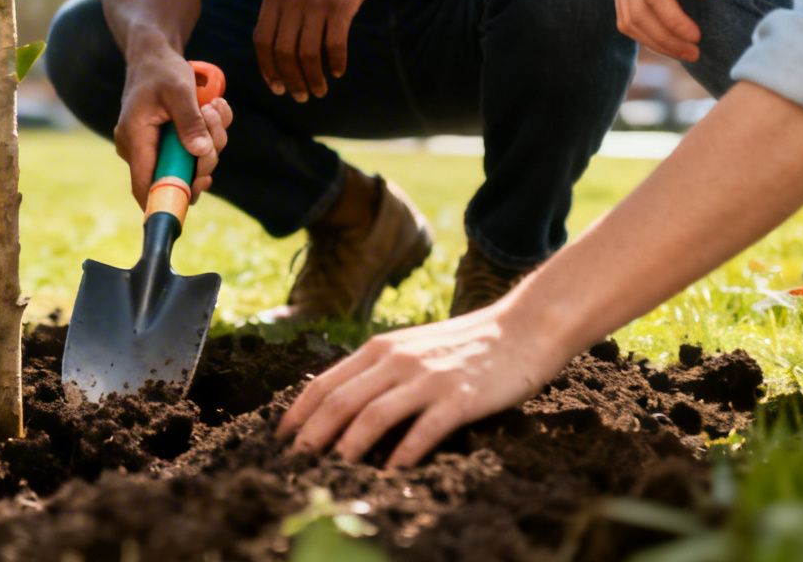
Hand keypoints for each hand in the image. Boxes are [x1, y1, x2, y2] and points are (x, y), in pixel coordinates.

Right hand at [114, 48, 233, 206]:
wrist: (153, 55)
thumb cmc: (161, 70)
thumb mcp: (179, 90)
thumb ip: (189, 121)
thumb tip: (202, 152)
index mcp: (134, 139)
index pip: (143, 186)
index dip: (165, 201)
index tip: (193, 196)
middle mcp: (139, 149)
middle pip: (175, 177)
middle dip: (204, 157)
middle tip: (212, 122)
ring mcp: (153, 148)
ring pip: (189, 164)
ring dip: (211, 141)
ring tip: (212, 108)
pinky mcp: (166, 143)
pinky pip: (192, 152)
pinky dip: (208, 135)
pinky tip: (211, 110)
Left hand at [254, 0, 384, 100]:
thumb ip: (282, 5)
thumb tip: (276, 44)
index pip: (262, 41)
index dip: (268, 68)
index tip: (278, 87)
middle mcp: (290, 0)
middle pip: (283, 53)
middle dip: (291, 80)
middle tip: (301, 96)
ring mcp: (315, 2)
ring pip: (307, 53)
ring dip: (312, 78)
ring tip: (320, 90)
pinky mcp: (340, 4)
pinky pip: (333, 44)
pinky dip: (334, 62)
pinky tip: (337, 71)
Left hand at [276, 295, 577, 467]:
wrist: (522, 329)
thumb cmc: (464, 346)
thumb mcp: (411, 348)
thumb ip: (379, 370)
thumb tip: (339, 406)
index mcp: (380, 349)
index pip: (324, 382)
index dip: (298, 413)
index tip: (280, 439)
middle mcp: (396, 360)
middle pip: (340, 401)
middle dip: (312, 436)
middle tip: (294, 464)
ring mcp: (427, 378)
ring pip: (373, 415)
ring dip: (347, 447)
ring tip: (333, 473)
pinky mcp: (458, 397)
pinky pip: (422, 429)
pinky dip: (402, 453)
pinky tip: (389, 473)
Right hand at [613, 0, 723, 61]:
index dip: (674, 21)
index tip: (698, 38)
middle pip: (636, 12)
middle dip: (665, 38)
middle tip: (696, 53)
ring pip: (627, 18)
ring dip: (654, 41)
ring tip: (685, 52)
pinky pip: (625, 14)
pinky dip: (644, 32)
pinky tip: (669, 40)